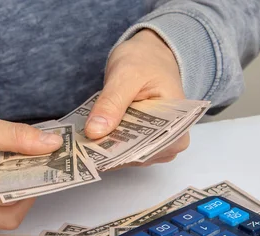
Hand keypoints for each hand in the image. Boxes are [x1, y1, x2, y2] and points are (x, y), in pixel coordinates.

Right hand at [0, 101, 62, 231]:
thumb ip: (16, 137)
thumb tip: (52, 145)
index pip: (8, 198)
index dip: (33, 182)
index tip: (49, 164)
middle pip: (8, 216)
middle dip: (26, 192)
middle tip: (33, 165)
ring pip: (1, 220)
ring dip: (13, 197)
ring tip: (11, 169)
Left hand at [85, 29, 189, 165]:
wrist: (149, 55)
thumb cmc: (145, 61)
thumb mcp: (126, 75)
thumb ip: (112, 102)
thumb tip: (94, 131)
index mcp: (178, 123)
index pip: (151, 147)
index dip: (122, 151)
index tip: (94, 149)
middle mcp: (171, 140)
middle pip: (138, 155)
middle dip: (110, 152)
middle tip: (82, 146)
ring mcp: (156, 145)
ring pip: (128, 156)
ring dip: (106, 151)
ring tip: (83, 143)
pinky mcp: (142, 143)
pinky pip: (124, 151)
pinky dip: (107, 146)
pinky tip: (91, 140)